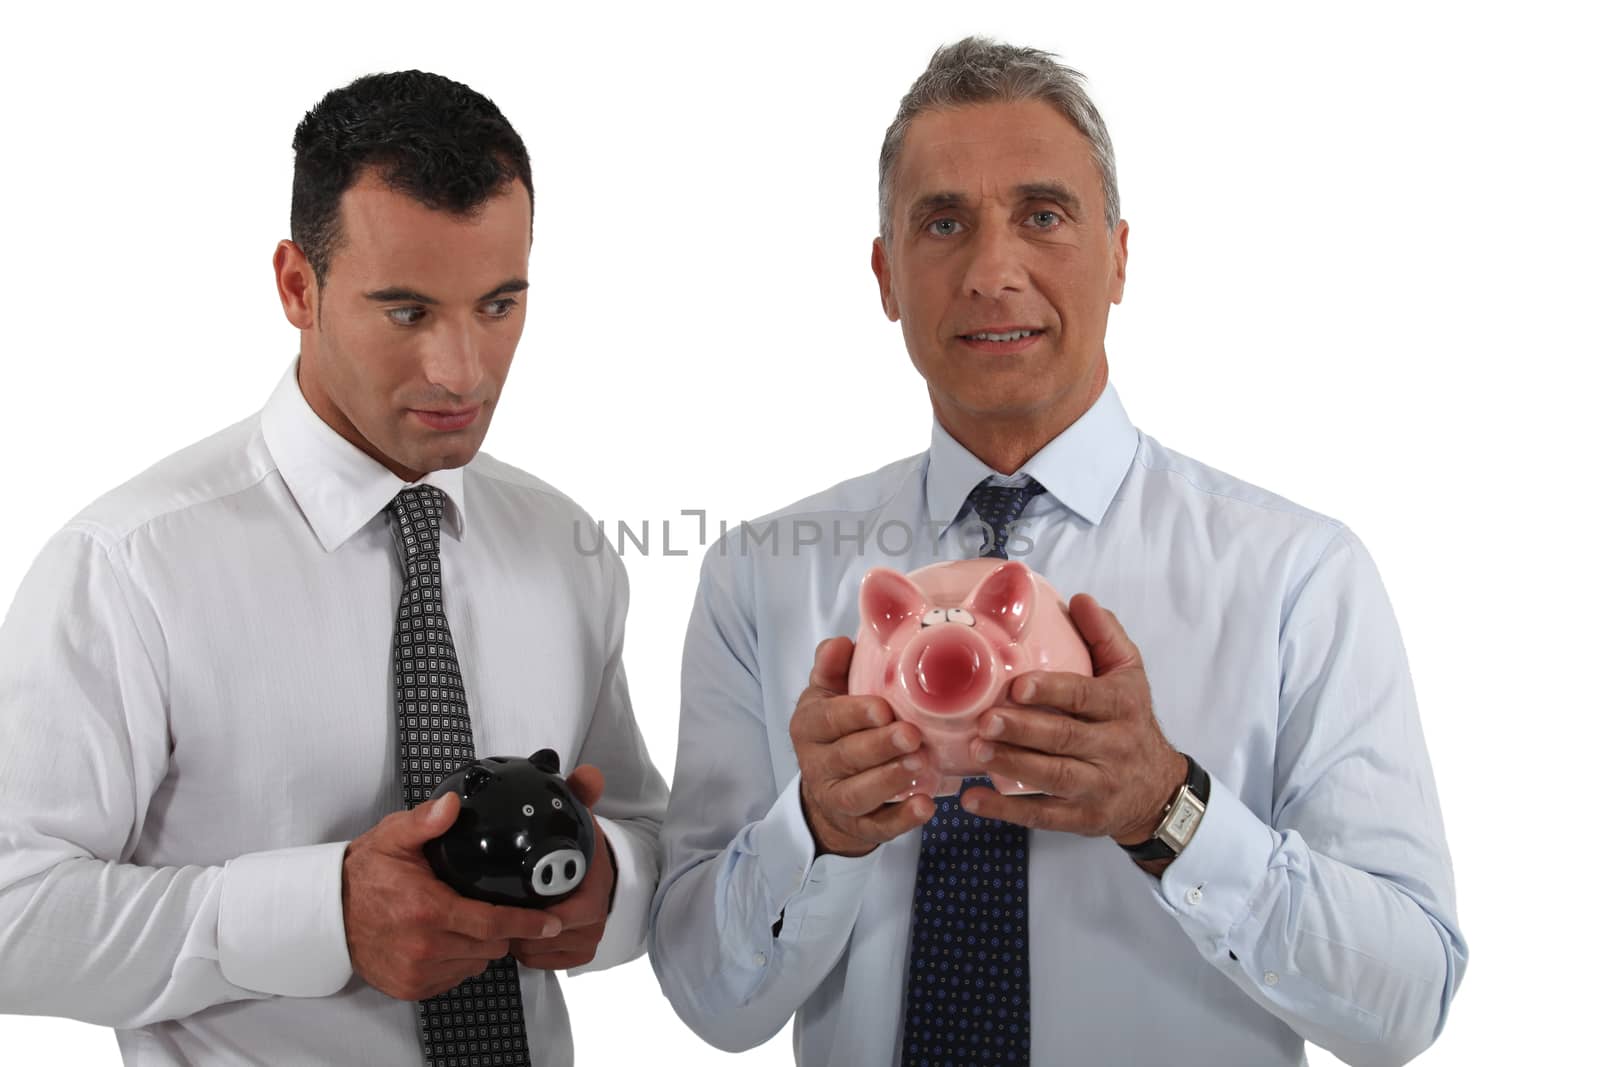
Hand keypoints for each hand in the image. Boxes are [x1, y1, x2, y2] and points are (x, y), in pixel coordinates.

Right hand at [342, 792, 564, 1000]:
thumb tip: (452, 804)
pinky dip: (459, 962)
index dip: (527, 924)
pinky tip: (448, 941)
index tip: (551, 922)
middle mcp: (424, 947)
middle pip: (490, 946)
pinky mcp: (411, 987)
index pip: (493, 923)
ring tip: (465, 921)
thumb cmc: (364, 874)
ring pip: (475, 964)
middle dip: (501, 929)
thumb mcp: (393, 837)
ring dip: (480, 947)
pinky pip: (454, 978)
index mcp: (428, 911)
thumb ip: (426, 820)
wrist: (328, 914)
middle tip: (491, 906)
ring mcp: (417, 972)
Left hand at [509, 764, 615, 970]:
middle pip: (540, 938)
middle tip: (494, 904)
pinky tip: (516, 929)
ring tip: (502, 914)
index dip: (528, 913)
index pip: (557, 917)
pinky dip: (526, 950)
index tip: (507, 898)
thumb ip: (580, 793)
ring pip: (536, 953)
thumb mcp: (578, 816)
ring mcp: (586, 942)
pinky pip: (540, 962)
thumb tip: (589, 774)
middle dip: (514, 924)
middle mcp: (594, 921)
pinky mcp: (576, 957)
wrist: (596, 871)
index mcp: (593, 891)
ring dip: (516, 938)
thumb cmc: (579, 847)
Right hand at [790, 636, 934, 857]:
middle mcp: (817, 764)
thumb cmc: (837, 732)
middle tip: (912, 735)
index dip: (855, 714)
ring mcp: (836, 799)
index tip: (884, 708)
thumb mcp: (827, 696)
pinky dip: (902, 819)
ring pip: (859, 793)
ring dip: (891, 779)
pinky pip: (879, 827)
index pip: (827, 719)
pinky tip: (926, 805)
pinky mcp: (859, 827)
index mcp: (809, 726)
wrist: (828, 792)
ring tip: (921, 764)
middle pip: (846, 757)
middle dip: (880, 746)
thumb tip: (840, 643)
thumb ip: (832, 668)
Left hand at [961, 594, 1187, 844]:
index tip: (1016, 686)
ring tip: (976, 752)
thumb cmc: (1132, 723)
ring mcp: (1099, 787)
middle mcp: (1113, 747)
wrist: (1159, 791)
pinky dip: (1006, 811)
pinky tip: (973, 799)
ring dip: (1012, 765)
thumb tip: (1079, 599)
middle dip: (1023, 730)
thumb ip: (1105, 635)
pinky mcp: (1083, 819)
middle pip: (1066, 738)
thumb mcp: (1131, 675)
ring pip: (1055, 778)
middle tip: (984, 720)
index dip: (1052, 691)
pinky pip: (1044, 816)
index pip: (1086, 696)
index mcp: (1122, 706)